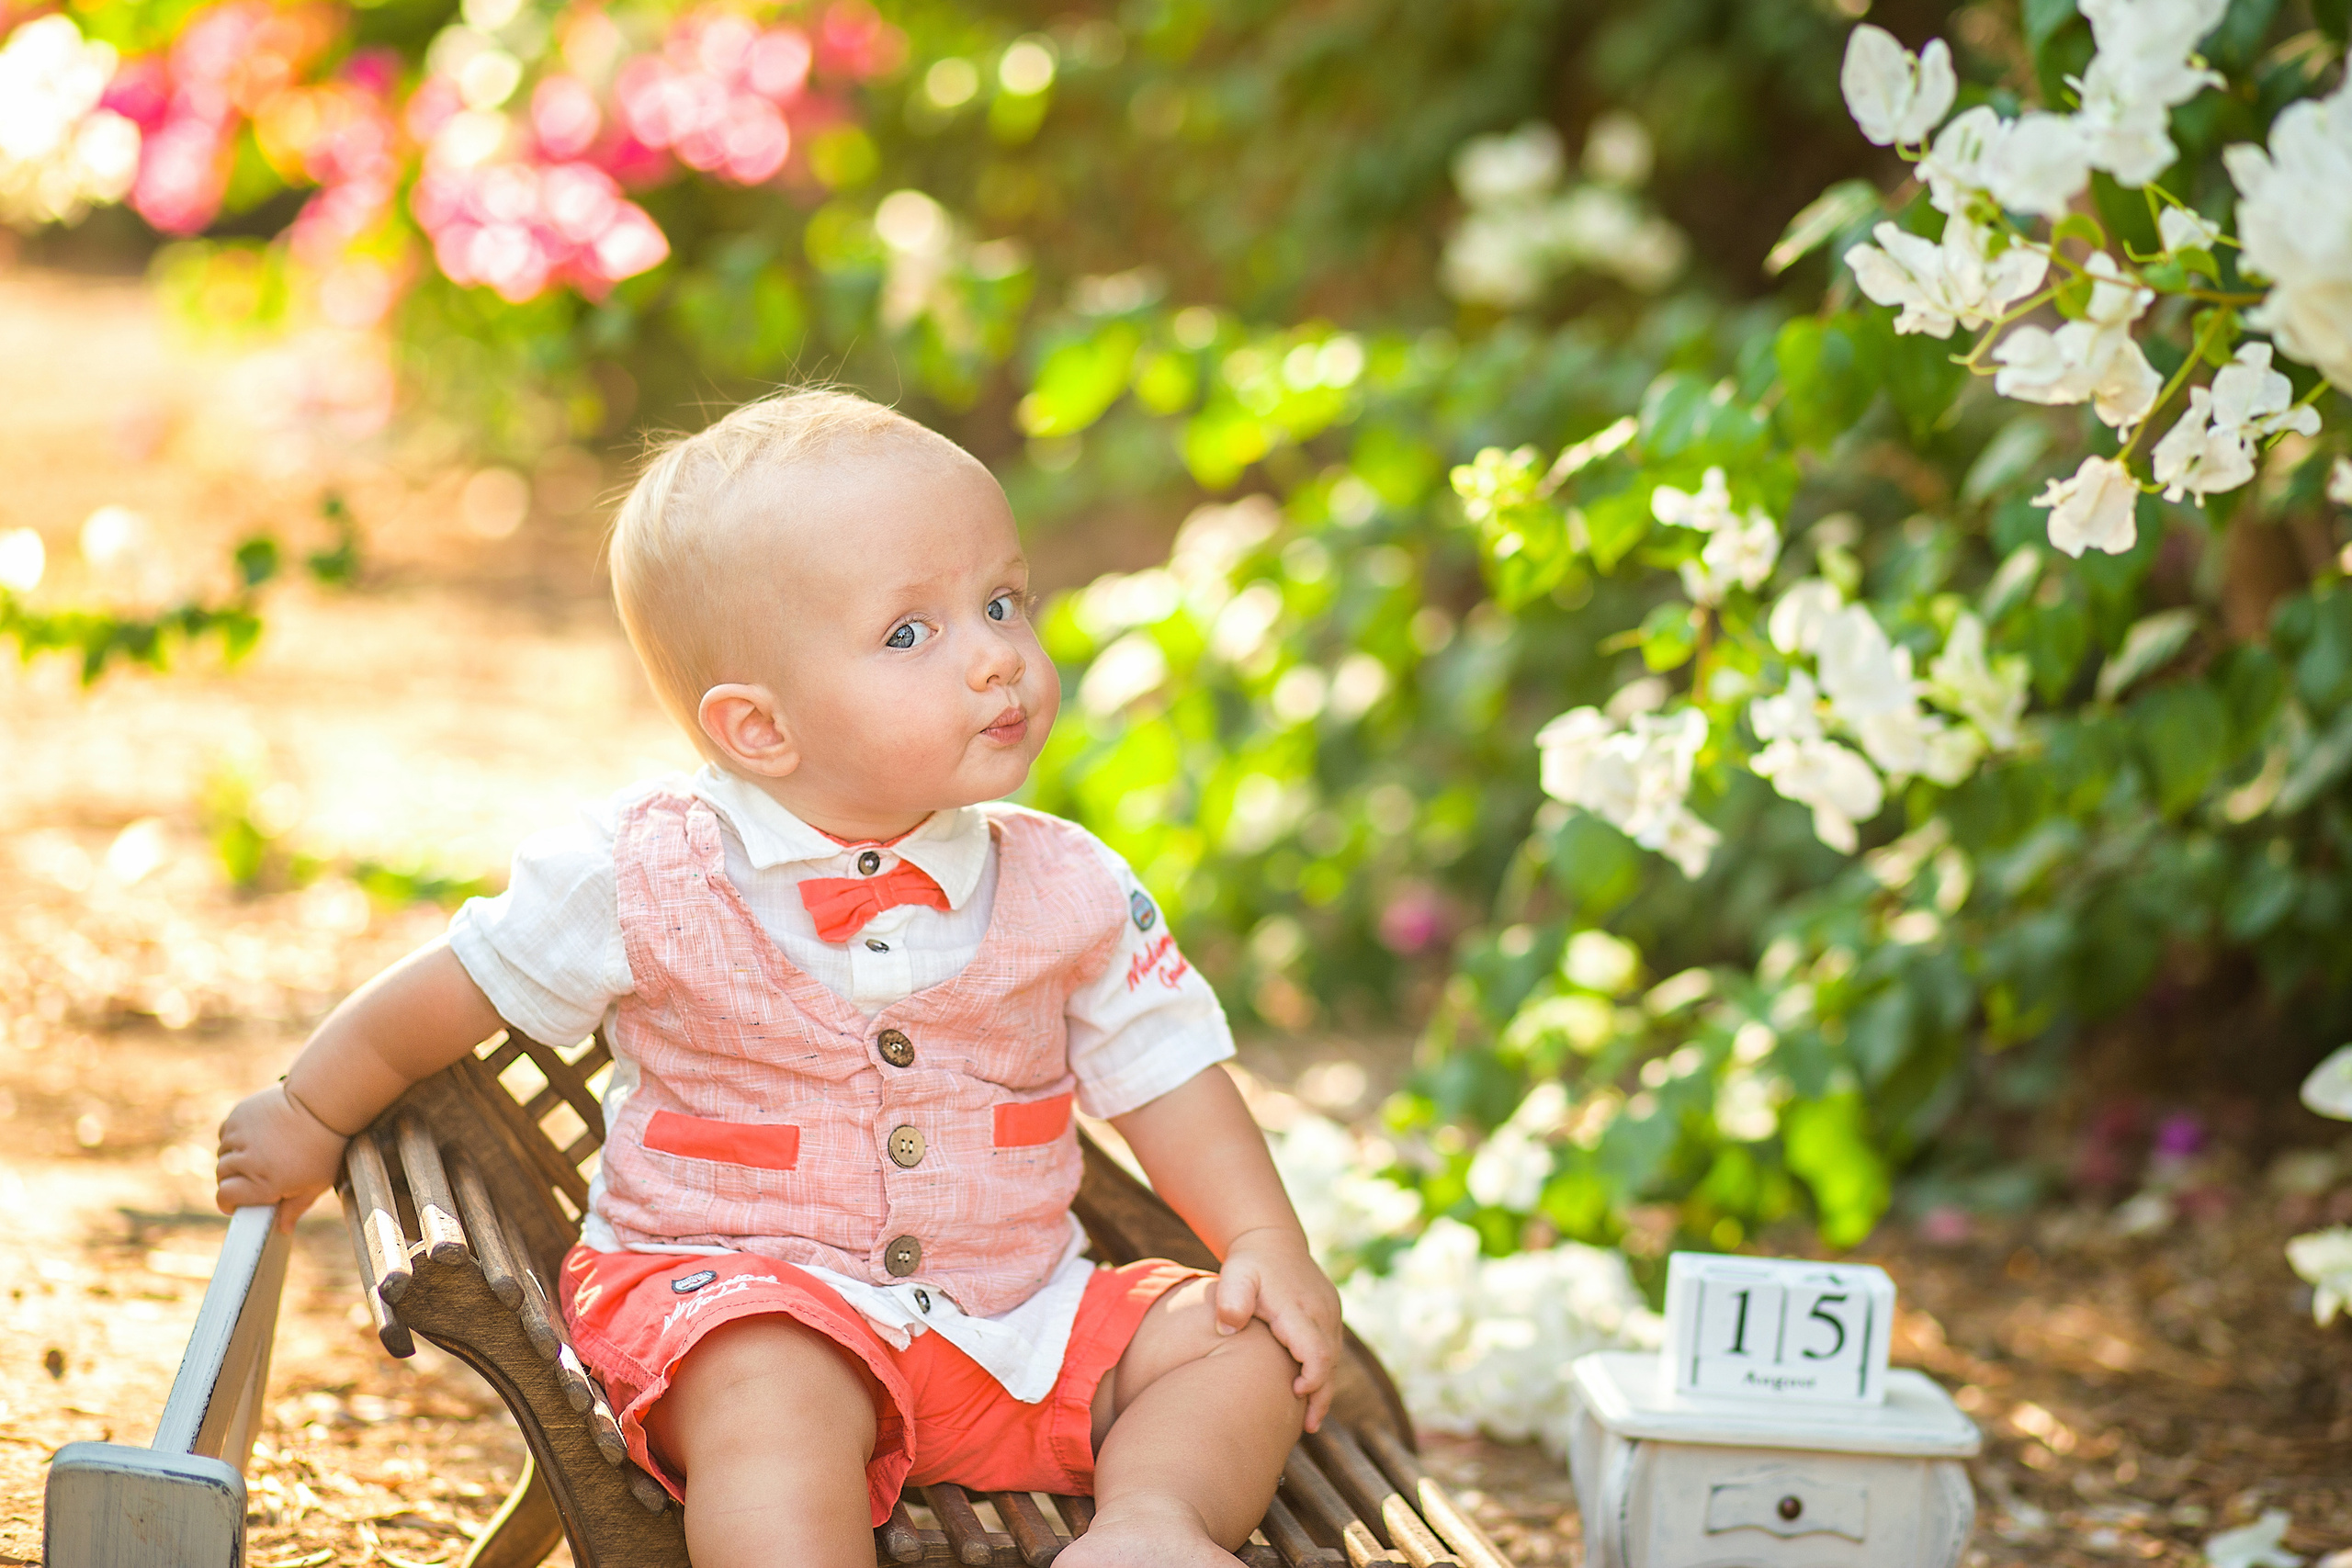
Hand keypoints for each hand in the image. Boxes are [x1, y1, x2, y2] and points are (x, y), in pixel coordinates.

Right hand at [215, 1084, 349, 1232]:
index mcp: (263, 1183)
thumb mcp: (316, 1183)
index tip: (236, 1201)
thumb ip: (295, 1208)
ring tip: (259, 1153)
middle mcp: (246, 1161)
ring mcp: (240, 1136)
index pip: (225, 1197)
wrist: (324, 1104)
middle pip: (222, 1176)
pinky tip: (256, 1135)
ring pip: (223, 1153)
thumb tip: (283, 1229)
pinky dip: (235, 1137)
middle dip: (233, 1179)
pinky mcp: (238, 1115)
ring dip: (234, 1156)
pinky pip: (226, 1132)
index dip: (229, 1202)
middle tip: (253, 1175)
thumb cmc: (325, 1147)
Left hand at [1213, 1226, 1341, 1431]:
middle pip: (1330, 1362)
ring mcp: (1330, 1313)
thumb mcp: (1235, 1274)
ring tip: (1309, 1419)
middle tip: (1307, 1427)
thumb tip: (1228, 1327)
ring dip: (1324, 1386)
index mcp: (1298, 1308)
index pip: (1316, 1352)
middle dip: (1321, 1395)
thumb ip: (1231, 1299)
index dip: (1312, 1378)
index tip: (1296, 1394)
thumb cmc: (1249, 1264)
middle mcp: (1321, 1312)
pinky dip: (1324, 1370)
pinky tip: (1309, 1389)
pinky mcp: (1331, 1314)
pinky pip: (1332, 1348)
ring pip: (1334, 1358)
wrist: (1272, 1240)